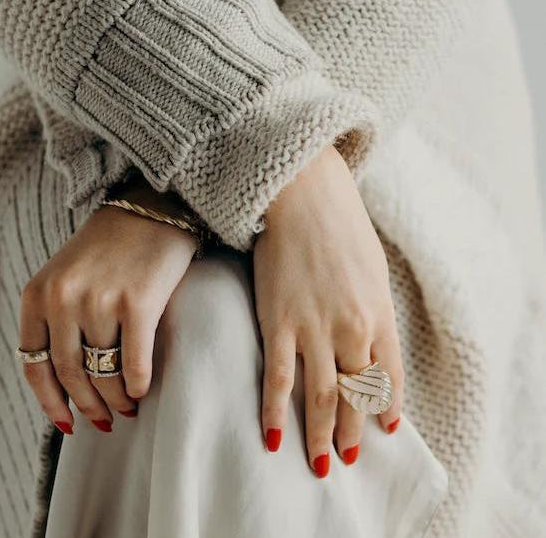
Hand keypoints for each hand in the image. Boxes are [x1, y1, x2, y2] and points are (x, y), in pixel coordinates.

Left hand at [19, 205, 196, 432]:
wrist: (149, 209)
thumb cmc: (109, 248)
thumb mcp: (65, 276)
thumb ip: (56, 319)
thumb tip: (68, 382)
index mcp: (37, 294)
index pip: (35, 364)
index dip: (50, 401)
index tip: (66, 422)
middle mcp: (63, 298)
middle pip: (70, 374)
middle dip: (87, 405)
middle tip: (103, 419)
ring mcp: (100, 300)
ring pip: (102, 372)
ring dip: (115, 400)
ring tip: (126, 407)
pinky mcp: (138, 302)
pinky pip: (134, 362)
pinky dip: (137, 384)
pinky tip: (142, 391)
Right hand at [253, 145, 403, 475]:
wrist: (304, 195)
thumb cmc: (341, 226)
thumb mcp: (373, 268)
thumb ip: (375, 309)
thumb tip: (372, 339)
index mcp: (380, 315)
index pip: (388, 378)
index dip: (386, 408)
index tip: (384, 430)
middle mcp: (353, 329)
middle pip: (354, 395)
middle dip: (352, 432)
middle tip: (346, 459)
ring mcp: (314, 329)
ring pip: (320, 397)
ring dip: (319, 436)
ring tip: (319, 465)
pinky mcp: (278, 322)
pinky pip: (278, 378)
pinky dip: (274, 412)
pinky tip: (273, 436)